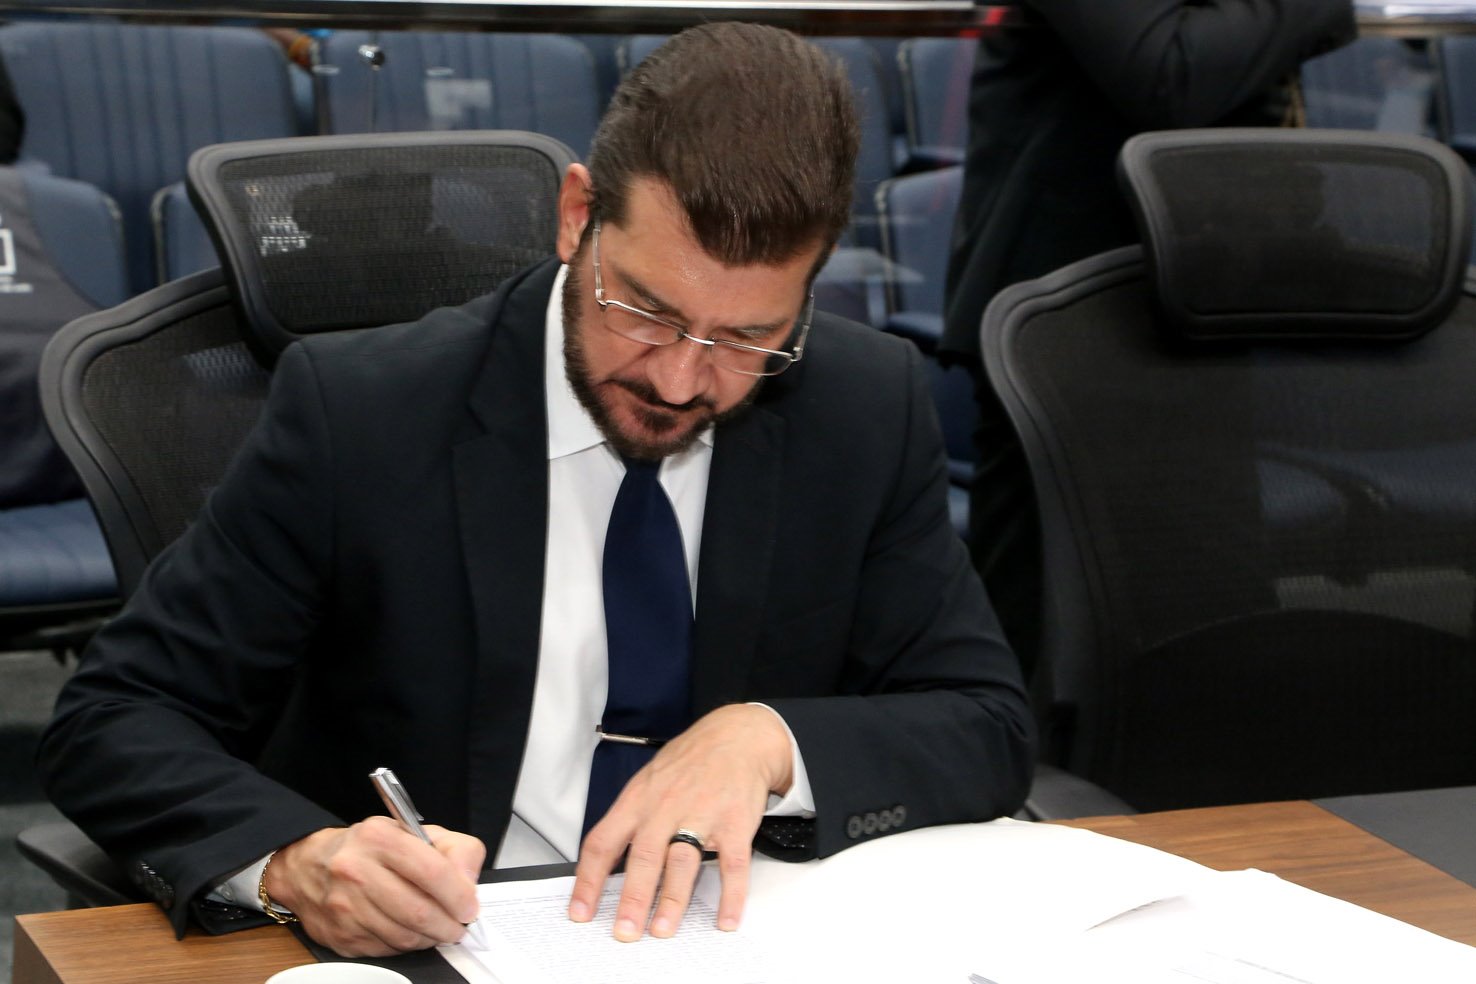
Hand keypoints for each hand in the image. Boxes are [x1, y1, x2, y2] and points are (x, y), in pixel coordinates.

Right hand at [264, 816, 485, 955]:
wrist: (308, 866)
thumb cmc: (369, 849)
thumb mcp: (414, 832)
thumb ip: (454, 850)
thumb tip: (468, 884)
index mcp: (379, 838)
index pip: (432, 871)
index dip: (458, 895)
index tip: (469, 908)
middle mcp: (356, 871)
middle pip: (418, 911)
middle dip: (448, 925)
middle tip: (459, 926)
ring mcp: (345, 906)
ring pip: (403, 936)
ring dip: (429, 938)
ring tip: (437, 929)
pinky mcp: (340, 935)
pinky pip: (386, 950)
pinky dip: (406, 945)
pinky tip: (409, 932)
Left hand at [568, 704, 792, 941]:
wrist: (737, 737)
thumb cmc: (689, 762)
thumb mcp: (647, 782)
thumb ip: (629, 819)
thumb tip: (605, 865)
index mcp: (638, 800)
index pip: (604, 842)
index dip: (589, 880)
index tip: (580, 912)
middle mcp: (665, 808)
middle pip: (643, 856)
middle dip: (631, 898)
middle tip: (624, 932)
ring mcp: (702, 815)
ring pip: (682, 862)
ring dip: (672, 900)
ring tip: (662, 930)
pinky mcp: (735, 823)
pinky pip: (732, 865)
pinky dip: (730, 896)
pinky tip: (725, 919)